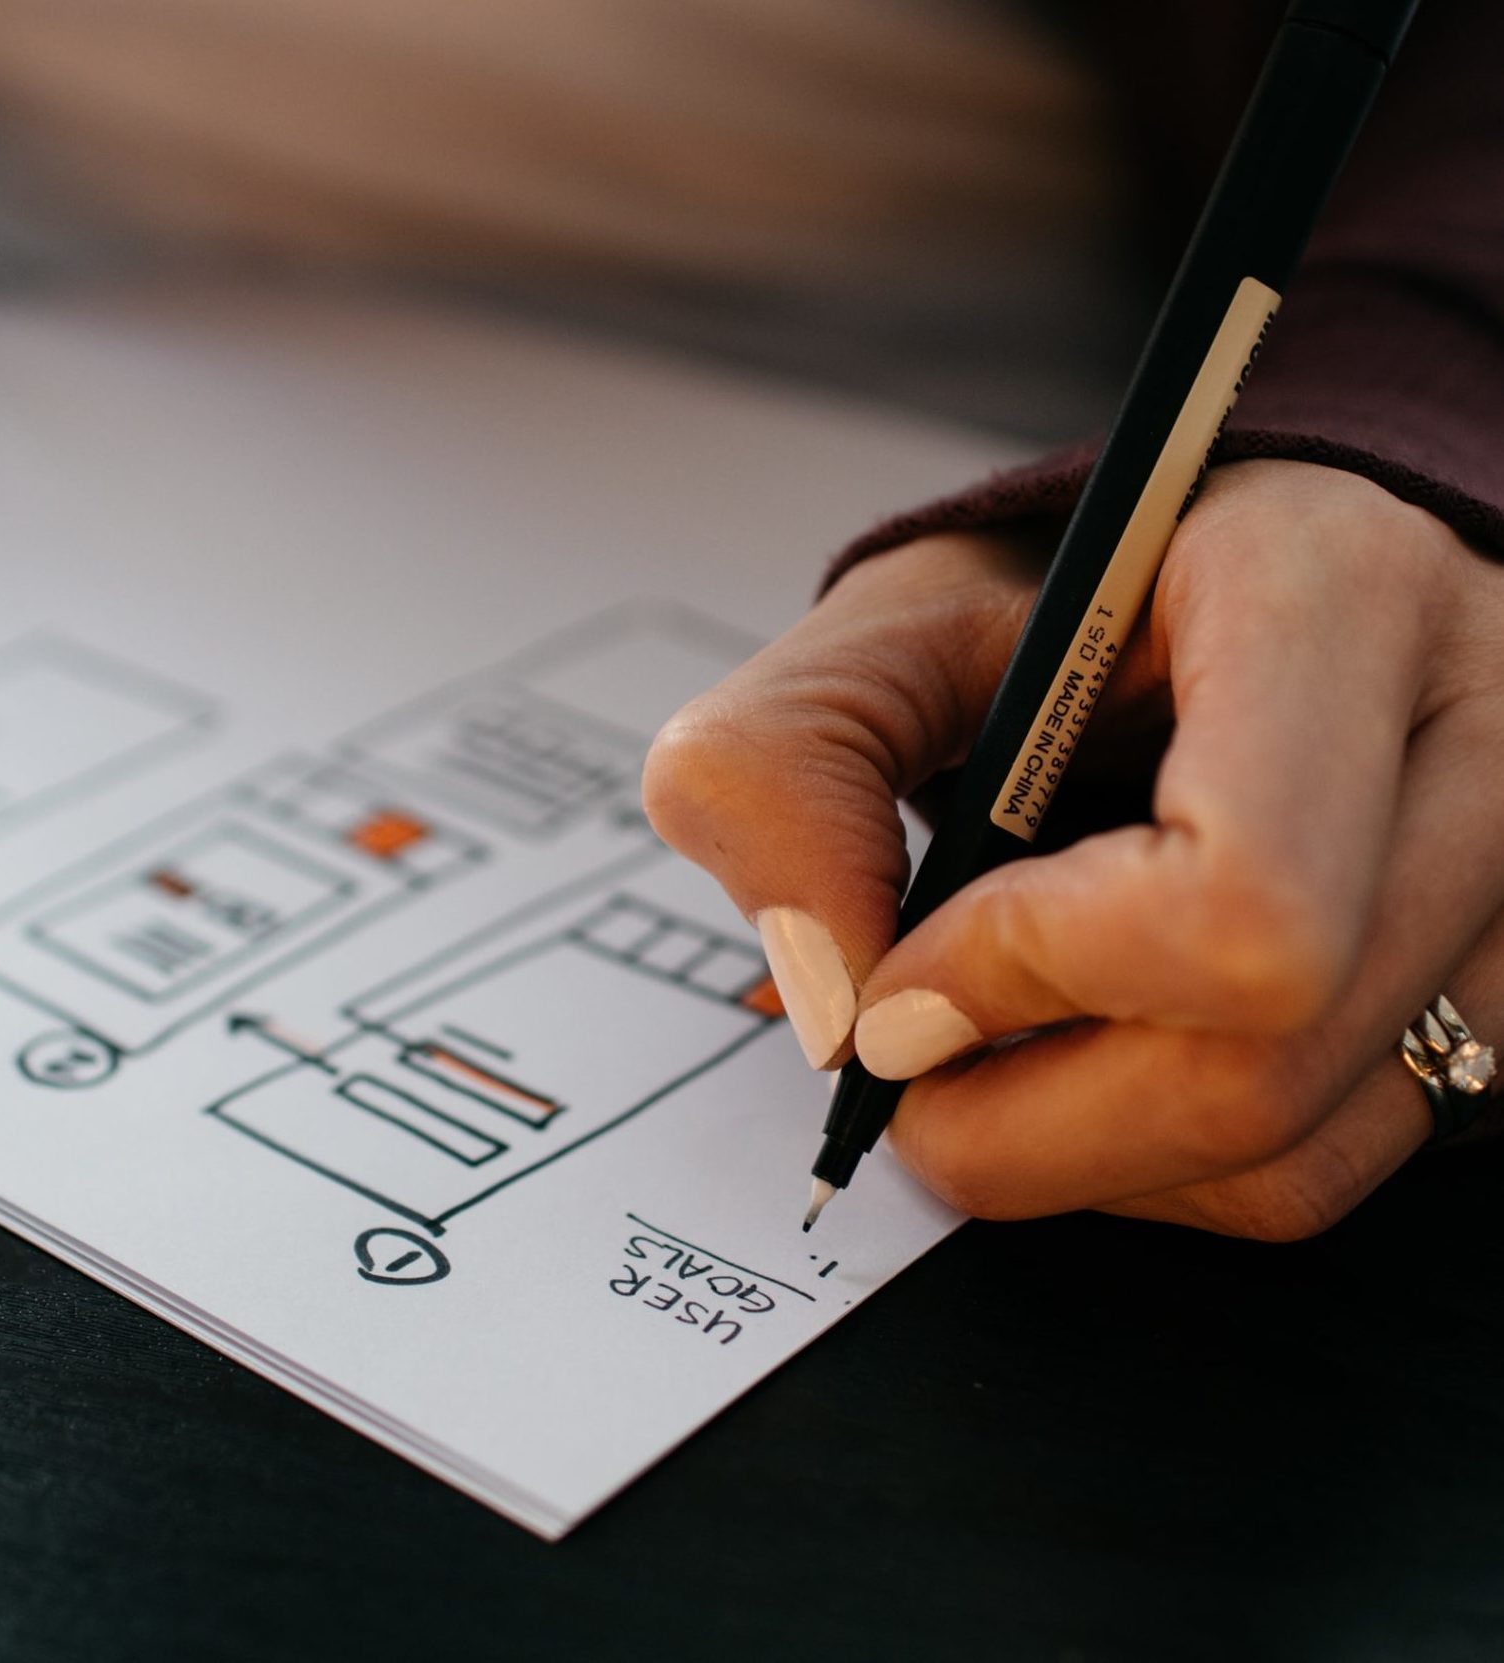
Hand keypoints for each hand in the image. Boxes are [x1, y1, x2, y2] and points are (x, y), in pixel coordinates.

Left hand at [642, 460, 1503, 1238]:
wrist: (1215, 610)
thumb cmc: (1066, 606)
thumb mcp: (890, 623)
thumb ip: (787, 766)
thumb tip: (830, 1006)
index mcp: (1331, 600)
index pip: (1238, 896)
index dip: (1032, 973)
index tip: (907, 971)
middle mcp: (1471, 754)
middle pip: (1260, 1069)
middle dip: (1017, 1116)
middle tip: (902, 1054)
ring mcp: (1499, 901)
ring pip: (1287, 1157)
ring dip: (1069, 1152)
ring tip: (979, 1047)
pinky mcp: (1479, 1007)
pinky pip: (1309, 1174)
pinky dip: (1147, 1164)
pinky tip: (1080, 1066)